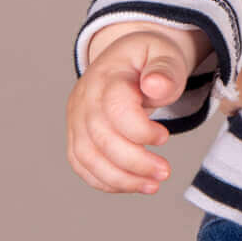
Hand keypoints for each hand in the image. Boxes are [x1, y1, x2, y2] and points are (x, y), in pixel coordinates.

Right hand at [66, 22, 205, 193]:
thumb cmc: (149, 59)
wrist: (127, 58)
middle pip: (100, 139)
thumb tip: (155, 86)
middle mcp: (85, 99)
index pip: (115, 109)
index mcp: (108, 76)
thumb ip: (164, 70)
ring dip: (121, 179)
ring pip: (88, 157)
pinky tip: (132, 184)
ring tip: (152, 185)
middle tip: (165, 172)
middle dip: (135, 162)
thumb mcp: (165, 54)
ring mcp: (76, 118)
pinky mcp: (76, 135)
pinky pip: (82, 165)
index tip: (164, 137)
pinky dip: (105, 181)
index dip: (140, 130)